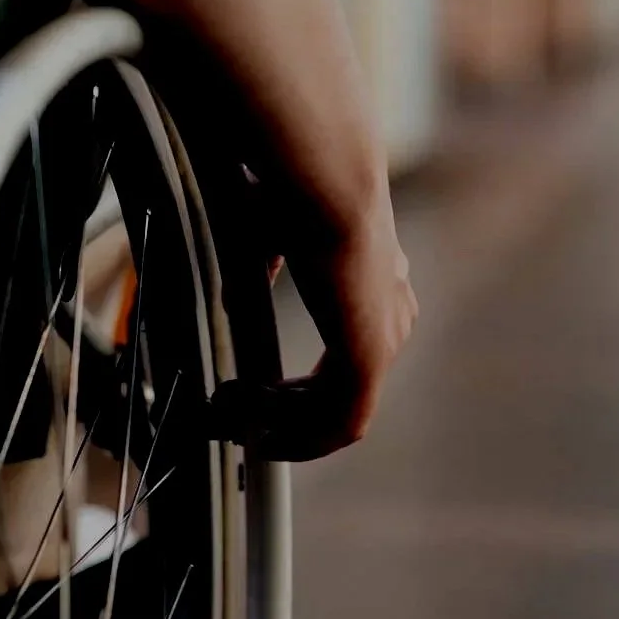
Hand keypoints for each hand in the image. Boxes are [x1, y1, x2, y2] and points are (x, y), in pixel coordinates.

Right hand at [216, 187, 416, 460]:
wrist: (321, 179)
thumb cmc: (292, 190)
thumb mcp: (268, 234)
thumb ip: (259, 268)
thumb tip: (237, 298)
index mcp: (376, 284)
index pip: (345, 357)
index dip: (294, 388)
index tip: (247, 392)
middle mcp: (389, 313)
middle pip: (340, 392)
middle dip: (281, 414)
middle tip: (228, 414)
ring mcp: (384, 338)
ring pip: (337, 412)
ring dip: (283, 429)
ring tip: (232, 424)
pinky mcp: (371, 356)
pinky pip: (342, 424)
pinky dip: (299, 438)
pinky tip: (261, 437)